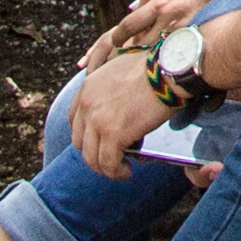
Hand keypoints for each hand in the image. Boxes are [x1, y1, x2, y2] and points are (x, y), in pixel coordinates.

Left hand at [65, 54, 180, 176]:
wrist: (167, 70)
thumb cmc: (152, 68)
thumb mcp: (118, 70)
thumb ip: (108, 87)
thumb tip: (115, 105)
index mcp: (87, 88)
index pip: (73, 120)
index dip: (85, 136)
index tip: (98, 143)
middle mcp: (87, 104)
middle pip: (79, 142)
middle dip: (93, 153)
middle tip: (111, 158)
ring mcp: (98, 120)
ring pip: (91, 157)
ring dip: (105, 168)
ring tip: (120, 170)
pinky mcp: (113, 134)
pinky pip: (108, 163)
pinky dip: (116, 172)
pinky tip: (127, 171)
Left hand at [109, 0, 239, 50]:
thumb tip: (133, 10)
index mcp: (160, 3)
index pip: (129, 25)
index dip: (119, 36)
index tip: (117, 41)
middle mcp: (169, 19)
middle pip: (141, 43)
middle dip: (134, 47)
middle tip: (133, 46)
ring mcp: (184, 30)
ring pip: (157, 50)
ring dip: (150, 51)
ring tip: (151, 47)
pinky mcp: (195, 37)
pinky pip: (174, 49)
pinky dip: (167, 50)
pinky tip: (168, 47)